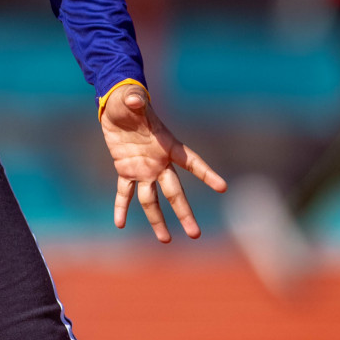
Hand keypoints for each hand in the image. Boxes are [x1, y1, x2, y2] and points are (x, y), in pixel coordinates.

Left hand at [101, 84, 225, 242]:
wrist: (117, 105)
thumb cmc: (129, 99)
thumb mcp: (132, 98)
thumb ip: (135, 100)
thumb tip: (135, 99)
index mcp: (167, 145)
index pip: (191, 162)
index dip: (206, 174)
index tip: (222, 187)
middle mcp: (159, 162)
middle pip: (174, 191)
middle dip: (184, 212)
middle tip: (195, 234)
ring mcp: (143, 168)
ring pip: (151, 199)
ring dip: (157, 219)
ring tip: (165, 240)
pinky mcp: (125, 170)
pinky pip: (124, 192)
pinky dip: (122, 207)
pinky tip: (120, 223)